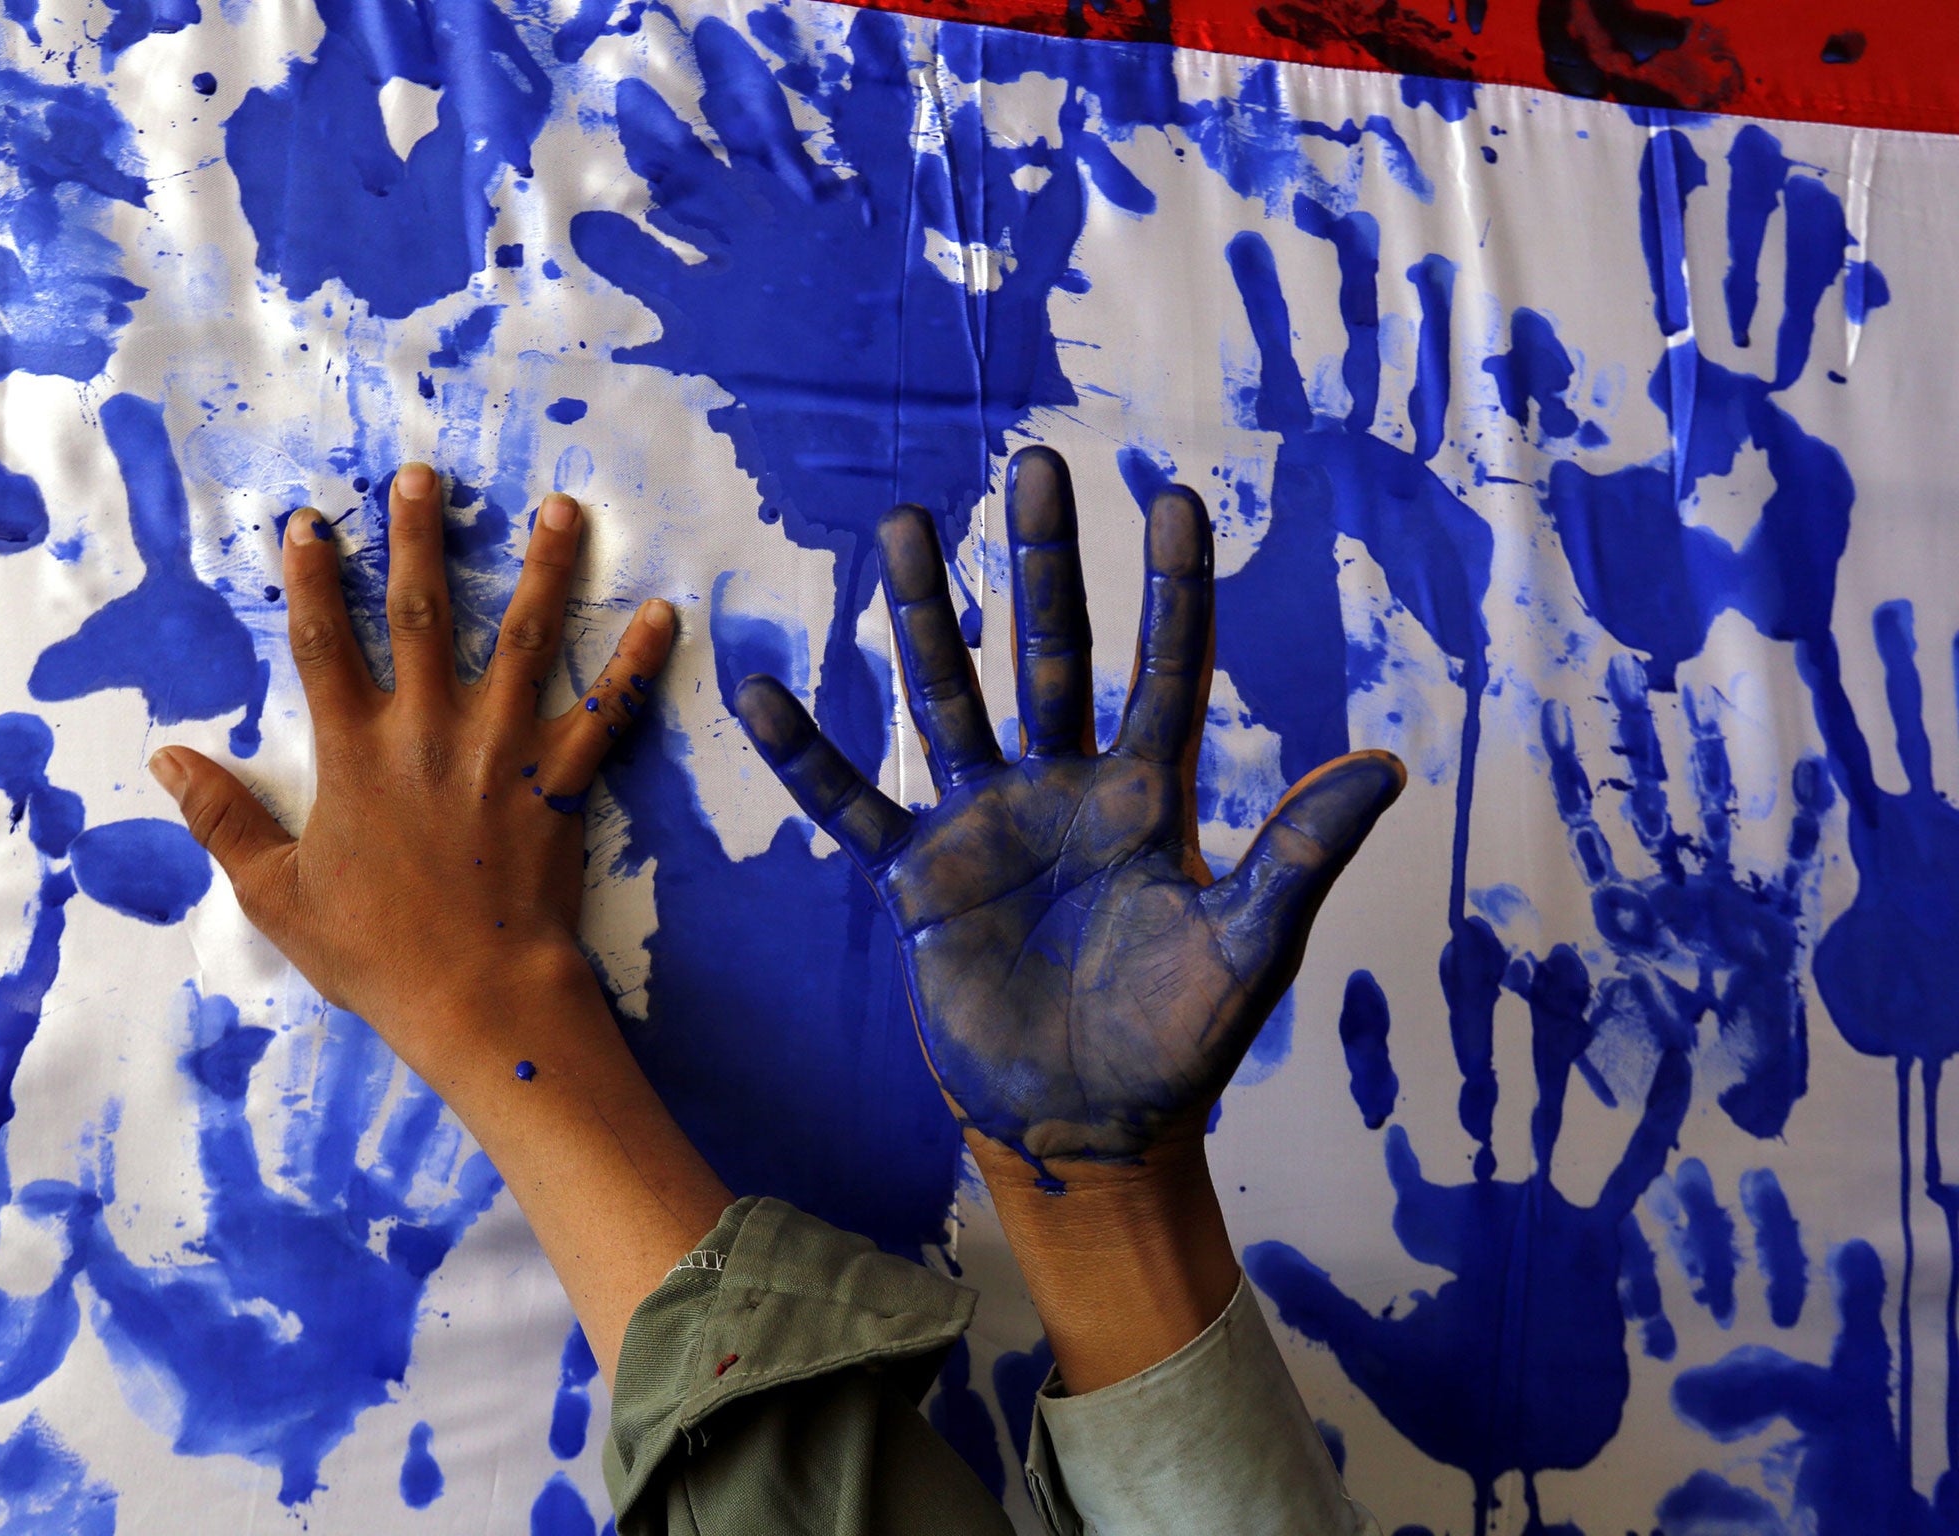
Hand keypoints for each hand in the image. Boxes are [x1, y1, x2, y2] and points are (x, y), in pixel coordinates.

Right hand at [145, 463, 671, 1066]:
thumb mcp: (276, 893)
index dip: (311, 580)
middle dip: (419, 539)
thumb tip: (167, 757)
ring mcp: (501, 750)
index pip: (323, 645)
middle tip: (424, 474)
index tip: (310, 522)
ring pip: (524, 639)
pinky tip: (663, 613)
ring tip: (562, 508)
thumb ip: (224, 818)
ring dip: (543, 569)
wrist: (477, 996)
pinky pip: (608, 713)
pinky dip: (636, 664)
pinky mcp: (561, 781)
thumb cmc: (376, 954)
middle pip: (420, 614)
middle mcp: (429, 733)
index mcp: (354, 754)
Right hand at [733, 446, 1404, 1177]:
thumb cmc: (1183, 1043)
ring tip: (909, 524)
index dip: (1174, 590)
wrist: (1092, 1126)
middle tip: (1037, 463)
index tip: (1174, 499)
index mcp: (1150, 798)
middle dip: (1044, 562)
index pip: (1167, 670)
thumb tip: (1388, 766)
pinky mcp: (919, 880)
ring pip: (949, 698)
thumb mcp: (1250, 947)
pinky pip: (851, 807)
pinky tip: (759, 694)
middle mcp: (1064, 790)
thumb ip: (1300, 854)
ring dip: (928, 617)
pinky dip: (808, 759)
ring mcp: (985, 826)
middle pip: (1051, 653)